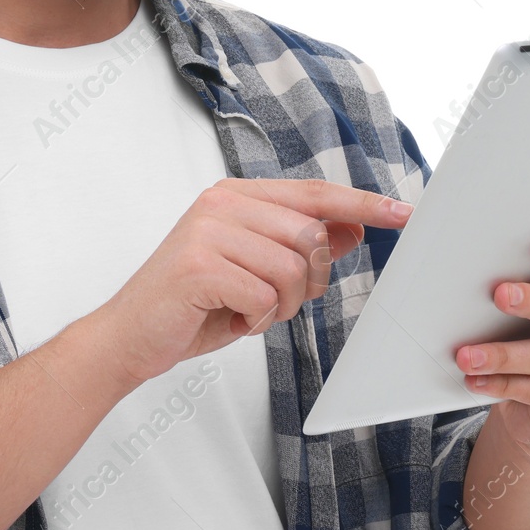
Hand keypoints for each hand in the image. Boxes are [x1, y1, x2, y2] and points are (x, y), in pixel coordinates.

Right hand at [97, 176, 411, 387]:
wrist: (127, 336)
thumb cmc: (189, 305)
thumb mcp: (253, 272)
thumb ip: (297, 246)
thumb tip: (350, 229)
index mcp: (235, 196)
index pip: (314, 193)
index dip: (363, 204)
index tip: (403, 214)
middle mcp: (222, 203)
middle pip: (310, 236)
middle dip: (308, 282)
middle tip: (276, 303)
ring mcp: (208, 230)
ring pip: (292, 269)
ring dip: (281, 306)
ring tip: (248, 312)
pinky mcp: (199, 266)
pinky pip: (265, 297)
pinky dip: (256, 321)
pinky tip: (229, 319)